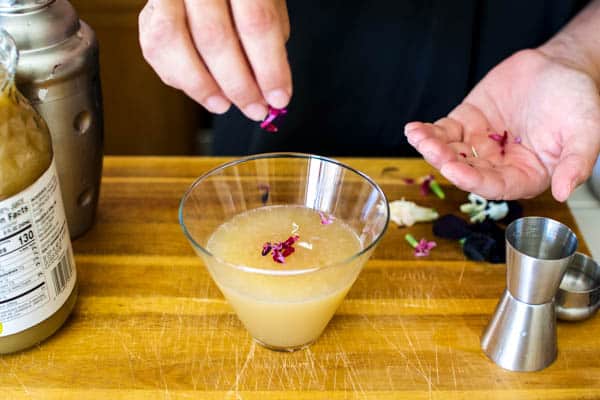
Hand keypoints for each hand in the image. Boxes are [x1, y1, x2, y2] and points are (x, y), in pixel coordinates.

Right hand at [139, 0, 291, 120]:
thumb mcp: (268, 1)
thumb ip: (269, 38)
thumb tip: (268, 89)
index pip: (256, 22)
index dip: (269, 68)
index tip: (279, 99)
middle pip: (214, 37)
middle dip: (238, 85)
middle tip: (256, 109)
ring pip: (174, 42)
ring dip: (202, 86)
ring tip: (224, 105)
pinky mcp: (147, 12)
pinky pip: (155, 49)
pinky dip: (179, 78)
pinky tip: (202, 90)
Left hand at [405, 49, 599, 201]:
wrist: (560, 65)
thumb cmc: (577, 101)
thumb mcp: (586, 131)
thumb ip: (577, 162)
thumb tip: (564, 192)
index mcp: (526, 175)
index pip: (496, 186)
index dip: (474, 181)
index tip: (455, 172)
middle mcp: (499, 164)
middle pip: (467, 171)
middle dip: (447, 162)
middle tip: (433, 151)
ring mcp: (480, 144)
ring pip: (451, 152)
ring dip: (433, 148)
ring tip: (419, 137)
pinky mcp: (466, 123)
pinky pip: (443, 132)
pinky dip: (428, 132)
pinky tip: (414, 130)